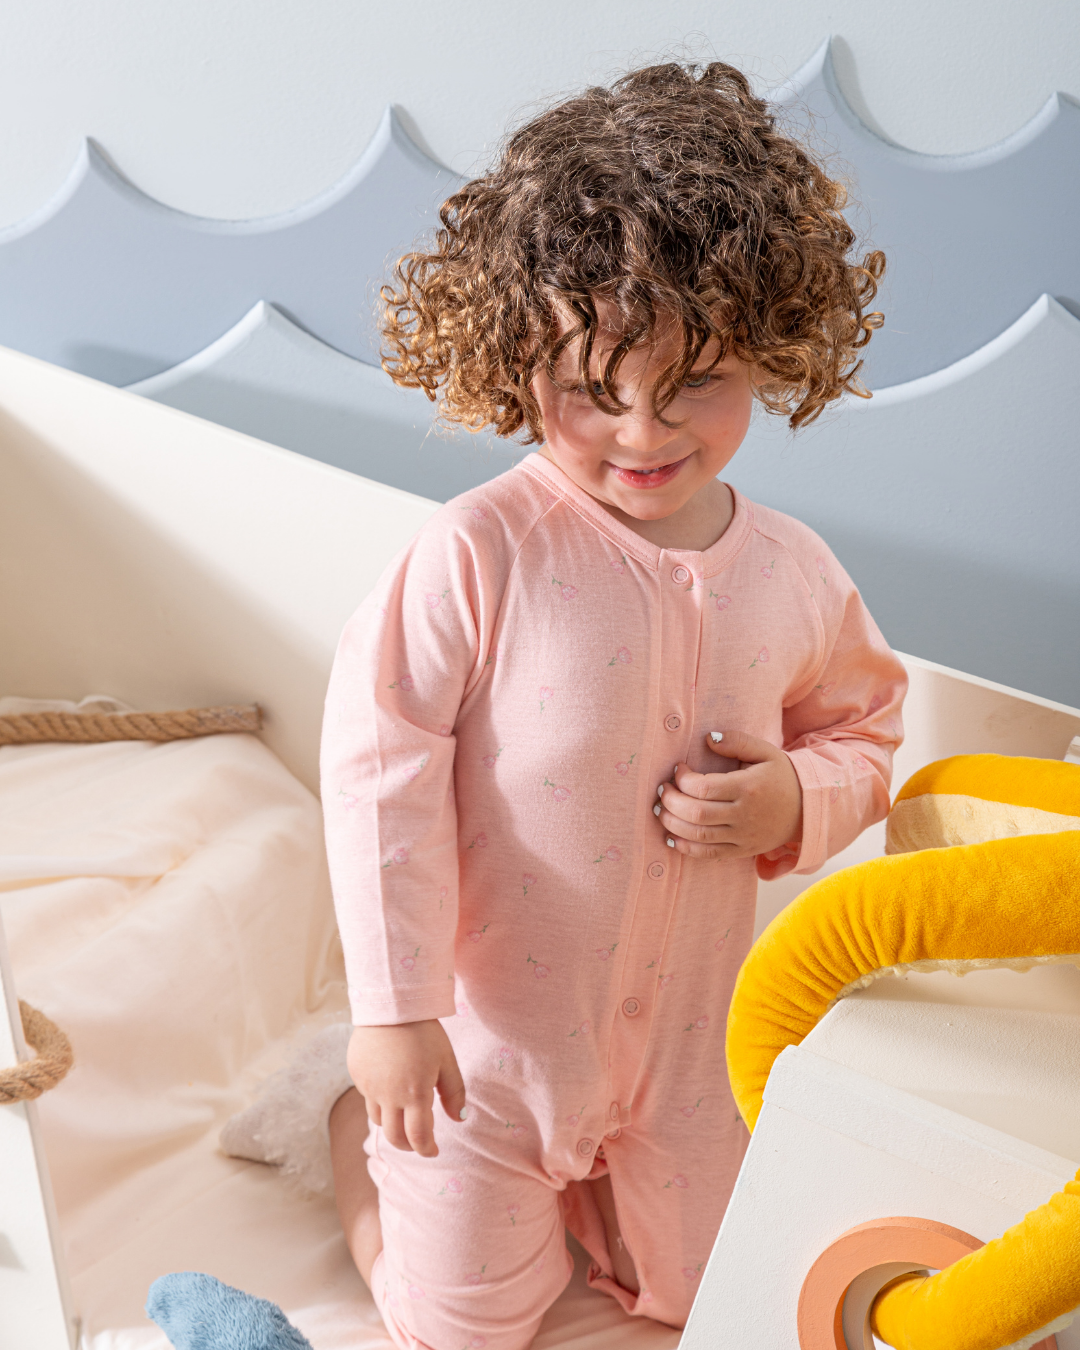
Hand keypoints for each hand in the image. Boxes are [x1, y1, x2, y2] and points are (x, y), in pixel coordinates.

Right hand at [347, 1019, 465, 1156]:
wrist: (390, 1006)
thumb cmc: (424, 1032)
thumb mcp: (446, 1060)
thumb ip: (454, 1092)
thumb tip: (459, 1119)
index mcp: (415, 1094)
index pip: (418, 1137)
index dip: (426, 1149)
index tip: (434, 1152)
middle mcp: (389, 1096)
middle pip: (395, 1137)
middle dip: (408, 1145)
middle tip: (419, 1142)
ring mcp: (369, 1087)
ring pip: (378, 1120)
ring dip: (392, 1124)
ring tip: (404, 1116)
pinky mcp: (357, 1076)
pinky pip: (368, 1098)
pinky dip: (380, 1101)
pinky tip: (390, 1086)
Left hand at [654, 729, 802, 859]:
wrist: (807, 809)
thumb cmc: (781, 776)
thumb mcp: (765, 751)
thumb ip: (736, 741)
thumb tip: (707, 738)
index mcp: (748, 787)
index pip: (703, 787)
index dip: (682, 779)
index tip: (678, 769)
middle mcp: (744, 815)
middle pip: (696, 814)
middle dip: (671, 801)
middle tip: (662, 790)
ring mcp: (743, 836)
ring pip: (699, 836)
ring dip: (672, 824)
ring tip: (660, 811)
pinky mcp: (742, 850)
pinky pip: (709, 854)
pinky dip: (687, 848)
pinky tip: (671, 838)